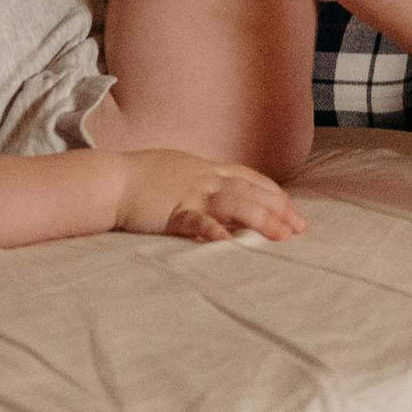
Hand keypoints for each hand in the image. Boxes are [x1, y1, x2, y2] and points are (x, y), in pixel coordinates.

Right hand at [113, 147, 304, 242]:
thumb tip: (223, 191)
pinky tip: (230, 243)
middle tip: (300, 228)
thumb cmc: (142, 177)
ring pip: (234, 204)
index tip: (294, 211)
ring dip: (261, 219)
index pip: (252, 179)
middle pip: (251, 192)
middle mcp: (205, 179)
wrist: (111, 179)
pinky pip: (196, 222)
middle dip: (279, 210)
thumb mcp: (180, 169)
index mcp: (207, 168)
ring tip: (282, 236)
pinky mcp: (171, 212)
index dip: (276, 195)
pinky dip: (214, 231)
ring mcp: (189, 194)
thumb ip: (203, 179)